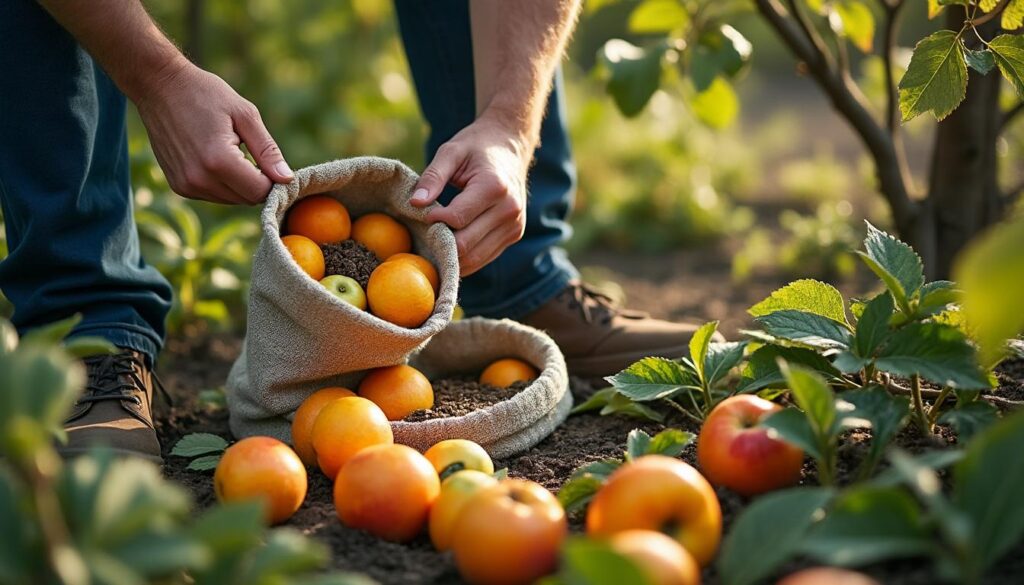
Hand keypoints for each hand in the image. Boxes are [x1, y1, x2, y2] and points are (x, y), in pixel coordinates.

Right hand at [135, 62, 292, 204]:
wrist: (159, 86)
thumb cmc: (206, 94)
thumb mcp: (245, 115)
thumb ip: (268, 150)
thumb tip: (286, 179)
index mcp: (219, 162)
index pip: (260, 192)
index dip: (272, 180)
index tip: (270, 161)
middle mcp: (200, 180)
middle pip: (246, 199)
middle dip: (256, 182)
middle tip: (249, 151)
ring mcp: (186, 185)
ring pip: (231, 200)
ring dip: (239, 183)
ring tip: (229, 150)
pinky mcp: (178, 186)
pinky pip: (213, 195)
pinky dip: (221, 182)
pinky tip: (214, 157)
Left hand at [410, 117, 530, 275]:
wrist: (511, 145)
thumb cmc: (477, 147)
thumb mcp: (451, 152)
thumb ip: (433, 177)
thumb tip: (414, 203)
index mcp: (494, 187)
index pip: (457, 218)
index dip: (433, 221)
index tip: (421, 214)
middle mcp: (509, 210)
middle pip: (466, 244)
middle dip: (439, 245)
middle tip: (421, 237)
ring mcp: (514, 225)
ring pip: (475, 258)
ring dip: (450, 258)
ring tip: (431, 246)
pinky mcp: (514, 234)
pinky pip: (484, 258)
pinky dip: (464, 259)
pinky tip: (448, 249)